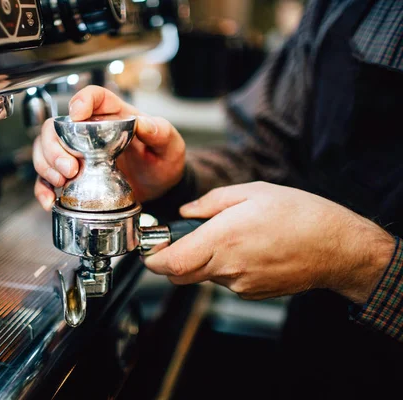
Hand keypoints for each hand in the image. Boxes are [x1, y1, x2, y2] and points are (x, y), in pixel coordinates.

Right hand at [33, 85, 185, 209]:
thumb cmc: (163, 160)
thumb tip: (144, 123)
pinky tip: (50, 201)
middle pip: (56, 126)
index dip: (80, 101)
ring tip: (62, 181)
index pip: (92, 96)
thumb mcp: (169, 146)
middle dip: (55, 147)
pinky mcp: (73, 176)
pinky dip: (43, 189)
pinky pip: (48, 179)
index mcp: (113, 115)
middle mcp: (89, 131)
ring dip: (46, 165)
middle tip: (70, 169)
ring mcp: (78, 154)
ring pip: (45, 150)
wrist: (161, 189)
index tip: (77, 115)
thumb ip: (160, 132)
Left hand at [144, 181, 395, 303]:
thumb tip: (186, 213)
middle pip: (179, 276)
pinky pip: (225, 281)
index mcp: (223, 239)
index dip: (152, 260)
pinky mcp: (252, 293)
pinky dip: (224, 268)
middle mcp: (228, 267)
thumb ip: (211, 203)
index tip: (149, 248)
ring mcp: (240, 284)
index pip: (171, 263)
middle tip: (178, 241)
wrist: (337, 246)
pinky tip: (246, 250)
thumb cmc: (299, 214)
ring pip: (203, 277)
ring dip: (202, 261)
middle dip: (170, 261)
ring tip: (228, 238)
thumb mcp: (252, 192)